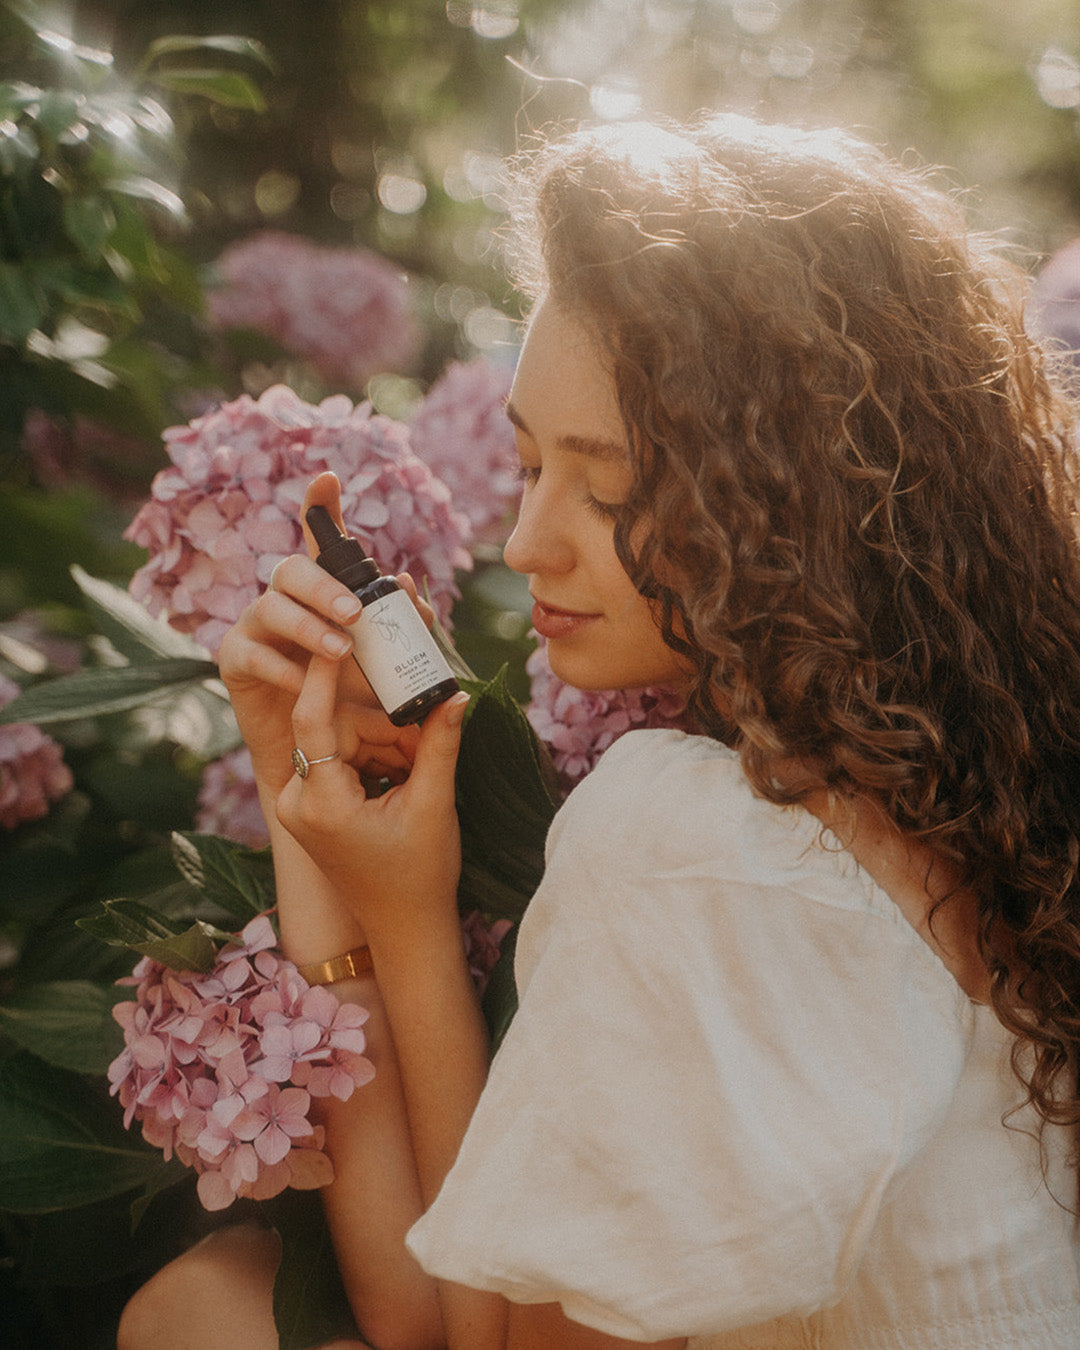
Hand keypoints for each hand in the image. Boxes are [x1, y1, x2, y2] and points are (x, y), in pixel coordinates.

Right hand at [216, 472, 431, 792]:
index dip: (321, 506)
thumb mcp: (385, 664)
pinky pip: (251, 653)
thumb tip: (409, 583)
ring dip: (308, 626)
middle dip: (324, 586)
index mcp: (323, 593)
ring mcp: (256, 626)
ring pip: (271, 607)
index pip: (320, 542)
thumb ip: (401, 626)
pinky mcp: (234, 660)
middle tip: (356, 614)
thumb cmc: (353, 703)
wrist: (317, 758)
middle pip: (292, 569)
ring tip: (342, 650)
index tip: (329, 479)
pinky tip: (304, 684)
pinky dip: (282, 667)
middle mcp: (286, 600)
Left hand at [275, 648, 469, 950]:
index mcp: (320, 804)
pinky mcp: (309, 806)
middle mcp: (296, 802)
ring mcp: (298, 805)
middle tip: (427, 737)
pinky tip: (404, 775)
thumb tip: (454, 691)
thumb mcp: (434, 803)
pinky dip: (375, 756)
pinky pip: (340, 757)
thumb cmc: (420, 874)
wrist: (404, 925)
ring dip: (385, 742)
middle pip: (336, 727)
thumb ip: (439, 743)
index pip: (312, 719)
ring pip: (341, 739)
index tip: (340, 634)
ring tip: (420, 769)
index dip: (324, 673)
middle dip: (385, 726)